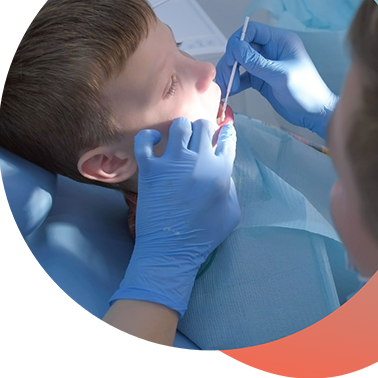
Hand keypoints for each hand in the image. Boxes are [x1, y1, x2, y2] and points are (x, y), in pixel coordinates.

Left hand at [109, 118, 239, 317]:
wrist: (171, 250)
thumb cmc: (204, 235)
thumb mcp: (232, 213)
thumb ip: (231, 187)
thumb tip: (222, 170)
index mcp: (221, 172)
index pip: (227, 140)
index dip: (226, 134)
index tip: (222, 134)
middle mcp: (198, 161)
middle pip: (203, 126)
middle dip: (203, 129)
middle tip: (199, 138)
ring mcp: (172, 163)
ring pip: (179, 126)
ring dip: (181, 129)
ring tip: (179, 139)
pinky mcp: (150, 169)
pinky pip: (145, 140)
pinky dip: (149, 136)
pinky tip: (154, 142)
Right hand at [215, 22, 337, 138]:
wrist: (314, 114)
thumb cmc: (305, 92)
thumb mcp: (280, 75)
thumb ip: (257, 62)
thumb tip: (235, 48)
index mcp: (280, 41)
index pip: (252, 31)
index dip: (238, 41)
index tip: (231, 57)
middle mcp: (271, 50)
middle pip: (243, 47)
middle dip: (231, 60)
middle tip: (226, 76)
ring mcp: (265, 64)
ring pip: (240, 62)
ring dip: (231, 72)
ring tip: (227, 87)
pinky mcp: (262, 79)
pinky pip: (243, 76)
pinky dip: (235, 82)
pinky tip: (231, 91)